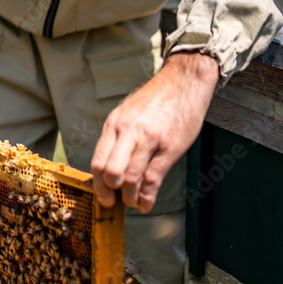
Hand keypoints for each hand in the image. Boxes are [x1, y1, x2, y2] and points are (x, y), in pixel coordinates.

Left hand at [90, 51, 218, 212]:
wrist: (184, 80)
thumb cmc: (157, 99)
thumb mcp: (129, 112)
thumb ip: (119, 137)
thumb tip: (110, 168)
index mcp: (116, 122)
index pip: (98, 161)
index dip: (98, 185)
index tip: (103, 196)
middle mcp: (129, 130)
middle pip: (110, 173)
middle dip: (111, 193)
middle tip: (117, 201)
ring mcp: (149, 139)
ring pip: (131, 179)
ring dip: (131, 198)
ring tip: (134, 202)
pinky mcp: (169, 146)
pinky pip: (153, 179)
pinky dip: (148, 197)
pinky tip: (147, 203)